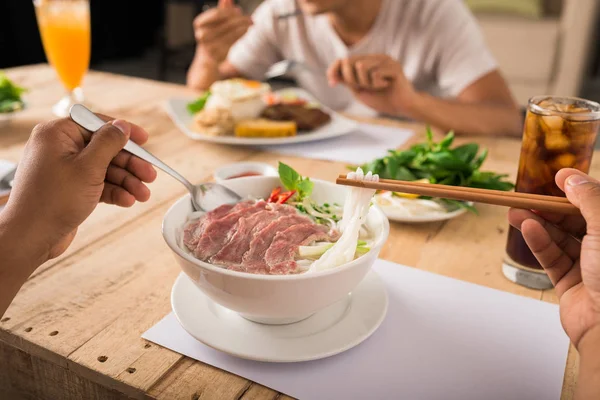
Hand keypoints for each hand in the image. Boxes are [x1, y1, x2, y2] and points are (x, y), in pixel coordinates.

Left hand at [4, 117, 155, 261]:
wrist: (31, 237)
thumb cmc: (51, 201)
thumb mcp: (88, 168)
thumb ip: (108, 143)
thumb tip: (122, 126)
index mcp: (57, 135)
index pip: (97, 124)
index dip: (123, 132)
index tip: (144, 140)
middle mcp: (60, 149)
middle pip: (105, 149)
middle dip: (130, 164)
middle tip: (150, 175)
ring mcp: (65, 169)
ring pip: (105, 169)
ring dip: (126, 181)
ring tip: (143, 194)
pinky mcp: (71, 188)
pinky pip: (98, 184)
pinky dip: (114, 192)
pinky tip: (127, 201)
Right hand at [193, 0, 252, 64]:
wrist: (208, 58)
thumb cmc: (212, 36)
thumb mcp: (213, 22)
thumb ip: (221, 11)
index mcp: (199, 23)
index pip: (217, 13)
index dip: (230, 11)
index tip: (239, 10)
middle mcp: (202, 35)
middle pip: (226, 23)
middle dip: (240, 19)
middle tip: (249, 18)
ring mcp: (210, 45)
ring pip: (232, 32)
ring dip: (243, 26)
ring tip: (250, 23)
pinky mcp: (219, 53)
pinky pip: (233, 41)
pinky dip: (241, 35)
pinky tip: (246, 31)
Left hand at [326, 54, 416, 115]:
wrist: (401, 107)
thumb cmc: (381, 99)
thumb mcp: (359, 91)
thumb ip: (347, 81)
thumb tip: (332, 75)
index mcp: (367, 62)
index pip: (344, 60)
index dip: (334, 69)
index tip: (332, 83)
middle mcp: (375, 57)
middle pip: (350, 61)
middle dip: (352, 79)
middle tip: (365, 87)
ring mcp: (386, 59)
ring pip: (361, 66)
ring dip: (366, 83)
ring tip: (377, 86)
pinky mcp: (394, 66)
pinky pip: (375, 74)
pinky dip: (377, 84)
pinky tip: (386, 85)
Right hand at [508, 168, 599, 347]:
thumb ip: (589, 199)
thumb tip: (572, 178)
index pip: (599, 206)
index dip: (579, 190)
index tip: (558, 177)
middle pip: (577, 222)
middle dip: (551, 208)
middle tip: (527, 197)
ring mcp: (591, 269)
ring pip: (561, 239)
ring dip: (539, 224)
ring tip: (514, 212)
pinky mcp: (572, 285)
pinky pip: (553, 258)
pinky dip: (539, 243)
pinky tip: (527, 229)